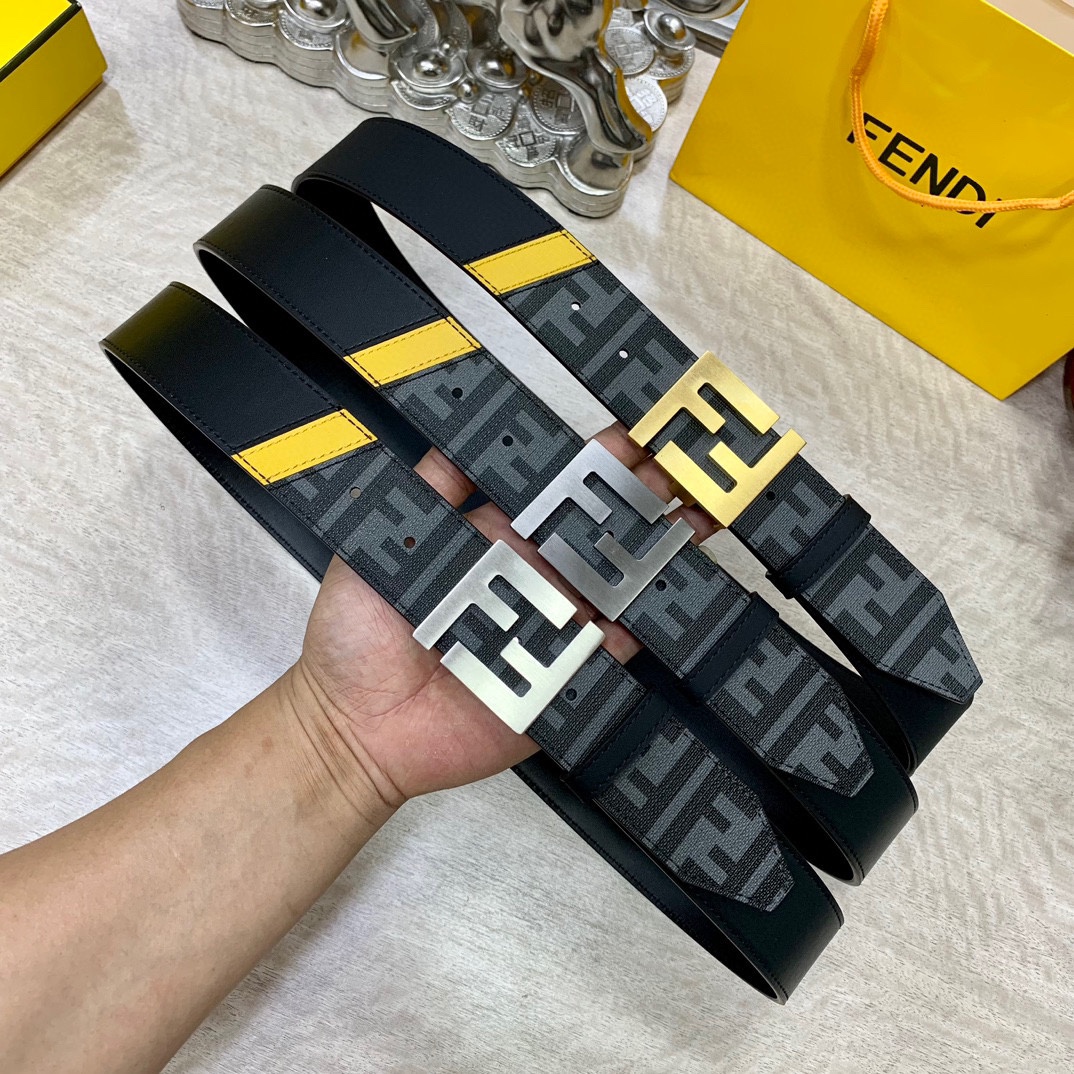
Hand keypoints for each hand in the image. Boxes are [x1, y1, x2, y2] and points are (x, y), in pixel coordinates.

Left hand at [285, 427, 718, 810]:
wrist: (354, 727)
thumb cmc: (355, 638)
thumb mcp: (379, 545)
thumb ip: (422, 492)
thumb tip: (456, 428)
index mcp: (495, 543)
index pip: (557, 493)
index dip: (595, 465)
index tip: (632, 437)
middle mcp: (531, 581)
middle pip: (600, 533)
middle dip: (646, 500)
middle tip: (690, 470)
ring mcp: (549, 632)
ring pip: (615, 588)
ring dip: (659, 556)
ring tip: (701, 523)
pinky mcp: (555, 683)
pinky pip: (607, 658)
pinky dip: (638, 634)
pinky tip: (670, 603)